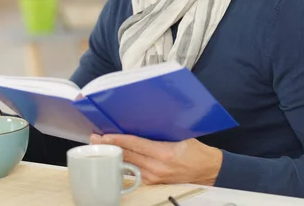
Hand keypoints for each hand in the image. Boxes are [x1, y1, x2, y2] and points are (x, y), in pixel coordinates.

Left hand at [90, 134, 222, 185]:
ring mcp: (154, 177)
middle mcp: (157, 167)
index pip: (135, 144)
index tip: (104, 135)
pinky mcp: (153, 182)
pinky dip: (124, 164)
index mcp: (164, 153)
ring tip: (102, 146)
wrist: (208, 170)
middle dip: (110, 147)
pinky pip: (134, 172)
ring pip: (127, 164)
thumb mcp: (180, 135)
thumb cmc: (196, 150)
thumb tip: (142, 121)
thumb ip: (160, 132)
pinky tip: (115, 157)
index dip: (117, 140)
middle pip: (127, 155)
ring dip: (114, 155)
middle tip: (95, 138)